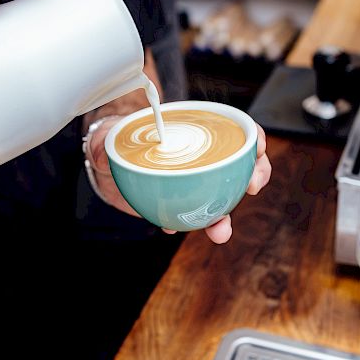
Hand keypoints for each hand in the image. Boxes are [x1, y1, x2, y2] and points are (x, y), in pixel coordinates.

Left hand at [86, 118, 270, 243]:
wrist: (109, 167)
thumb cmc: (114, 143)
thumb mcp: (106, 137)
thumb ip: (103, 142)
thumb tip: (103, 154)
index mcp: (191, 130)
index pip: (233, 129)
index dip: (252, 137)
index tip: (257, 150)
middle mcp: (199, 155)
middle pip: (239, 162)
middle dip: (255, 175)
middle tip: (251, 187)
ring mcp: (193, 180)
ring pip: (222, 195)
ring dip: (226, 214)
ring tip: (219, 231)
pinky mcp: (182, 202)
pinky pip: (196, 214)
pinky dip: (192, 223)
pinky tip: (176, 228)